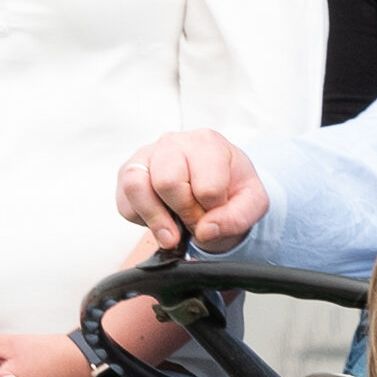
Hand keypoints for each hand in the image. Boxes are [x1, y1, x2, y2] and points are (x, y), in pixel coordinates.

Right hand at [113, 129, 271, 252]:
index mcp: (208, 144)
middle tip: (194, 221)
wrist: (213, 185)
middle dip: (183, 213)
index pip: (206, 187)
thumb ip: (237, 218)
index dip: (211, 212)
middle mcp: (174, 142)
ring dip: (156, 219)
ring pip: (136, 187)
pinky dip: (141, 220)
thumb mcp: (251, 204)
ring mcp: (147, 155)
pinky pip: (125, 203)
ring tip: (171, 233)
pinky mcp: (128, 173)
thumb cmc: (230, 188)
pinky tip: (160, 217)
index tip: (214, 215)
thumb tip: (206, 231)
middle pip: (168, 183)